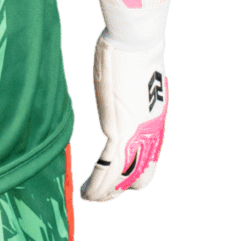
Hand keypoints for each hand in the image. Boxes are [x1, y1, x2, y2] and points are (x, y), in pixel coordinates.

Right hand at [76, 0, 170, 203]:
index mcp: (150, 88)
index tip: (141, 156)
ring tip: (99, 200)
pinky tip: (92, 196)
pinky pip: (111, 164)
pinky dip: (102, 184)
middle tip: (127, 190)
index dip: (148, 143)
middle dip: (139, 172)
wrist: (137, 17)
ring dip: (115, 185)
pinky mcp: (119, 124)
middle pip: (150, 150)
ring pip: (130, 164)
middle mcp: (149, 108)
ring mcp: (137, 118)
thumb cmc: (130, 6)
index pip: (153, 122)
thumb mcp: (118, 5)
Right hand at [79, 37, 167, 201]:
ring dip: (104, 192)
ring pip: (122, 176)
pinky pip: (107, 168)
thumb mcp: (133, 75)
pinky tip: (86, 195)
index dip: (135, 173)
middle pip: (140, 175)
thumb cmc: (133, 48)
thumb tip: (120, 77)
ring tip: (89, 199)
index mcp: (154, 121)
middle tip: (101, 195)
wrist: (137, 42)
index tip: (120, 180)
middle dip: (119, 188)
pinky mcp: (119, 131)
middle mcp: (149, 133)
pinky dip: (96, 185)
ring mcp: (135, 134)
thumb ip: (127, 87)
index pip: (149, 159)